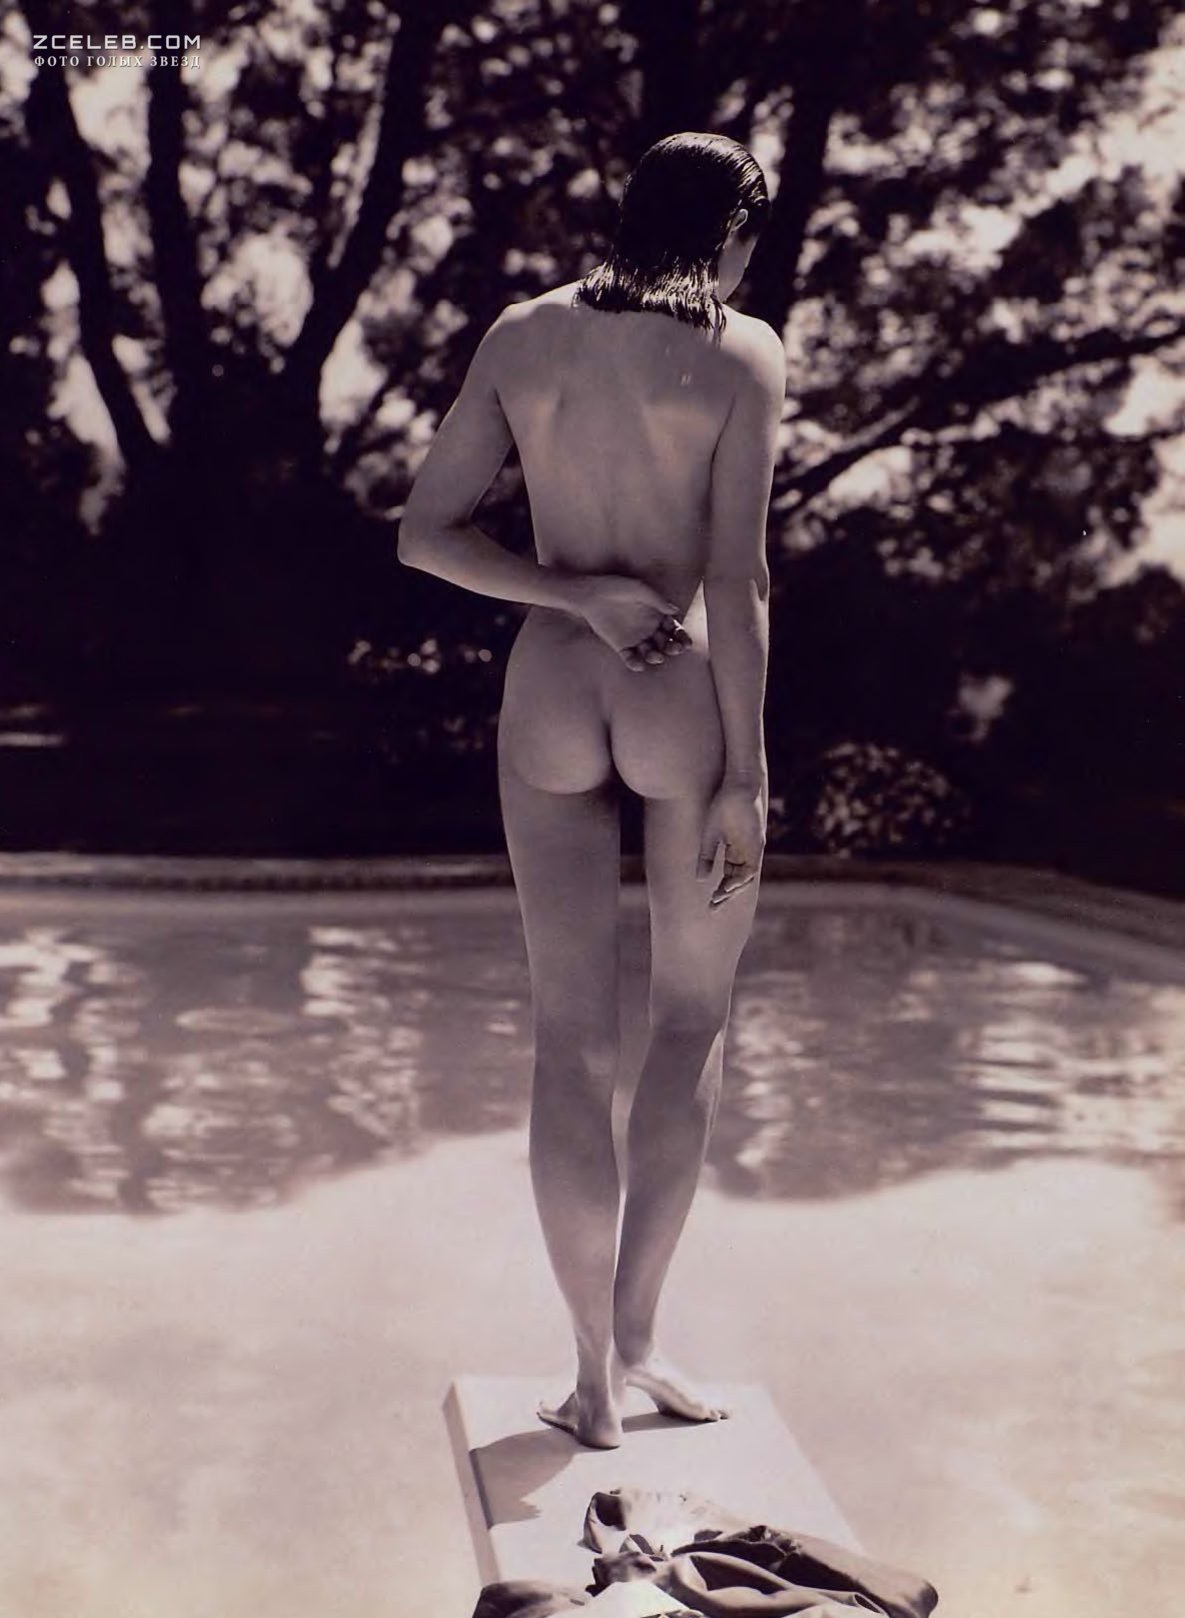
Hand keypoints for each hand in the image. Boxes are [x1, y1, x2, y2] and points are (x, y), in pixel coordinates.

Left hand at [572, 575, 691, 669]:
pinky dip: (635, 663)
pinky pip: (630, 658)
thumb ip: (657, 601)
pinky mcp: (621, 646)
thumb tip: (675, 610)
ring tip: (656, 656)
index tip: (685, 643)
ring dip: (655, 657)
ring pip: (650, 653)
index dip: (681, 636)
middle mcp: (649, 629)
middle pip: (665, 643)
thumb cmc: (617, 587)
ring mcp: (636, 639)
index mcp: (657, 615)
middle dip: (672, 648)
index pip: (674, 629)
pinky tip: (638, 664)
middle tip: (674, 650)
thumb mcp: (639, 589)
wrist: (591, 594)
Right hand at [697, 779, 766, 904]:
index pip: (728, 877)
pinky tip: (730, 886)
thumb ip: (706, 856)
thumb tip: (700, 879)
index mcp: (734, 851)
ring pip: (745, 878)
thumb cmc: (724, 805)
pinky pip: (751, 867)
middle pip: (736, 881)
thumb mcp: (710, 834)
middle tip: (713, 909)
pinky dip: (741, 878)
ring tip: (719, 899)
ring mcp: (752, 850)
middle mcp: (745, 854)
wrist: (739, 786)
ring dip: (732, 890)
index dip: (720, 892)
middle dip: (726, 897)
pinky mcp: (757, 844)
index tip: (709, 905)